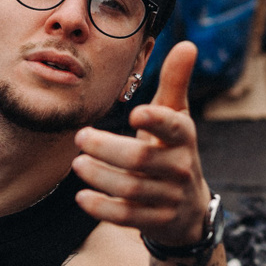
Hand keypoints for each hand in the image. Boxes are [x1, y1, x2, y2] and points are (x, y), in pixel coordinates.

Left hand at [72, 41, 212, 246]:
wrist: (188, 210)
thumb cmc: (173, 150)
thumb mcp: (177, 117)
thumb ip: (175, 82)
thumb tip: (187, 44)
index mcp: (184, 136)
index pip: (174, 127)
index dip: (156, 120)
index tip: (135, 112)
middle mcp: (181, 167)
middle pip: (141, 159)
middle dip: (107, 148)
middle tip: (80, 138)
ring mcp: (170, 197)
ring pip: (131, 188)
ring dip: (99, 176)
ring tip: (77, 164)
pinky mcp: (157, 221)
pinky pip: (127, 216)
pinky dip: (102, 208)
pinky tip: (82, 197)